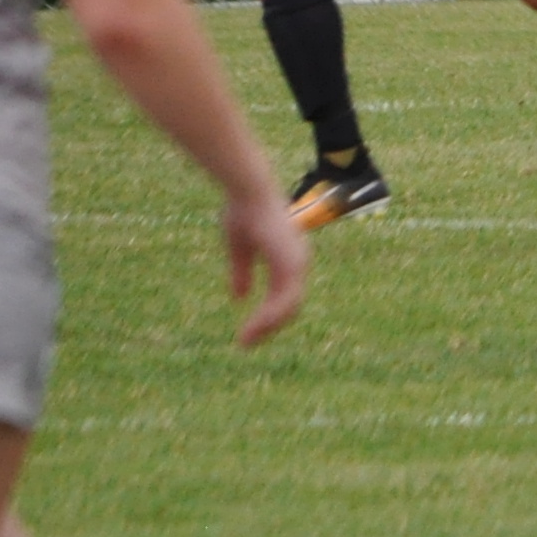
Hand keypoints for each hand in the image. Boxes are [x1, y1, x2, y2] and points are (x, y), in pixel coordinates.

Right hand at [221, 194, 308, 346]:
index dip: (268, 315)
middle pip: (289, 306)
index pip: (285, 296)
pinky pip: (283, 300)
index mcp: (288, 258)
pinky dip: (267, 317)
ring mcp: (296, 263)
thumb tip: (240, 298)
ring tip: (246, 342)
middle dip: (268, 327)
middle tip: (247, 344)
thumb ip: (242, 272)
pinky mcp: (290, 264)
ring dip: (266, 327)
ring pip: (287, 308)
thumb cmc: (243, 212)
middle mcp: (297, 262)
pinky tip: (252, 329)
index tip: (249, 332)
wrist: (248, 192)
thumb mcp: (239, 248)